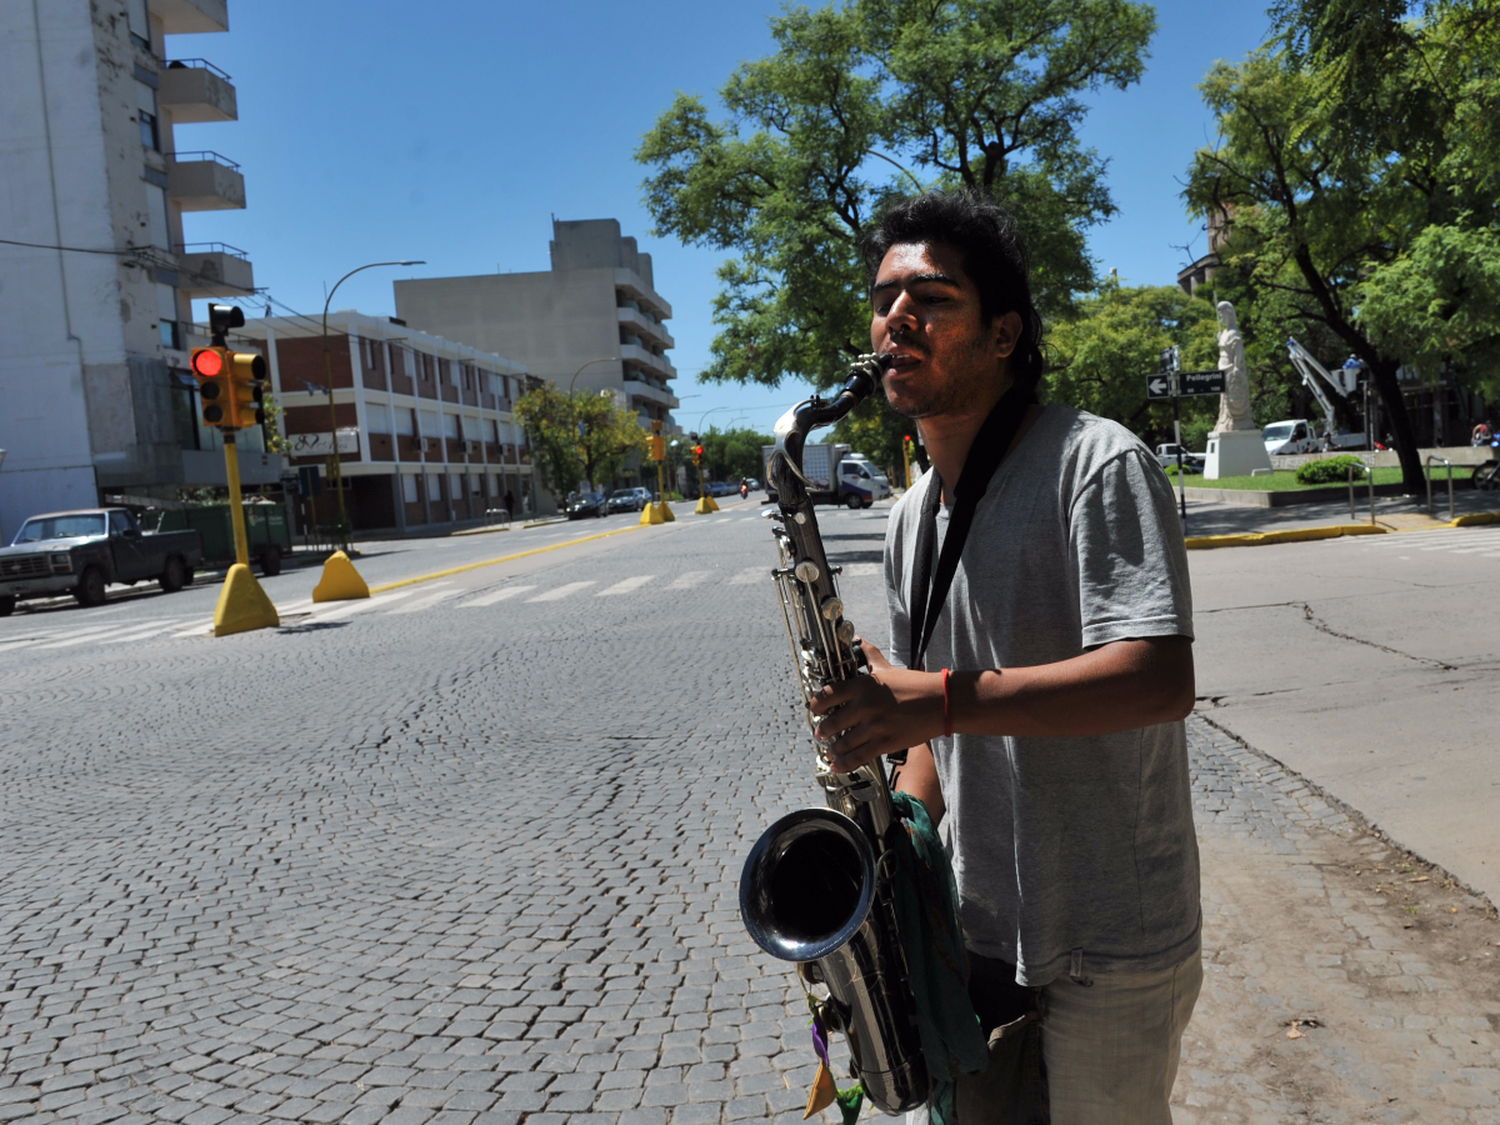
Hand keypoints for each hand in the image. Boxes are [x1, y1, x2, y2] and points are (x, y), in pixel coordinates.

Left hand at [808, 639, 943, 772]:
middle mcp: (864, 706)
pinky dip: (845, 763)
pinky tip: (837, 765)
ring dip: (833, 749)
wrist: (940, 702)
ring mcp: (873, 726)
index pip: (827, 695)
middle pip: (832, 723)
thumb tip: (860, 640)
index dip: (816, 705)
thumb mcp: (888, 668)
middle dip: (822, 730)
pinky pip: (858, 757)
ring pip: (842, 743)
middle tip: (820, 733)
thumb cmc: (914, 684)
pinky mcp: (884, 743)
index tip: (815, 709)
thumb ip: (870, 655)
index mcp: (862, 686)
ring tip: (830, 751)